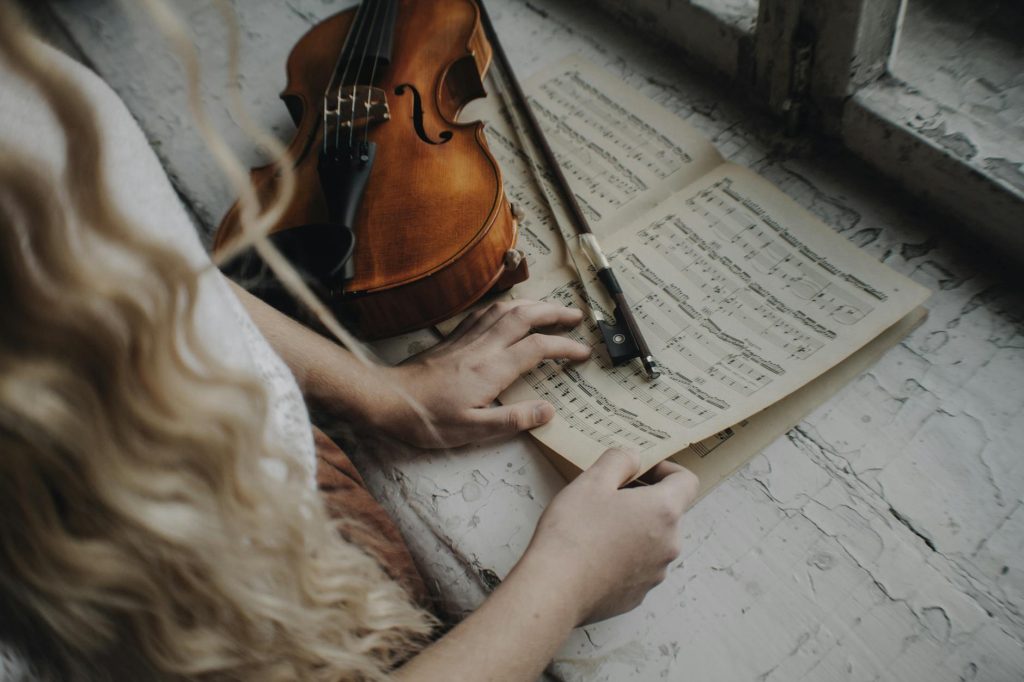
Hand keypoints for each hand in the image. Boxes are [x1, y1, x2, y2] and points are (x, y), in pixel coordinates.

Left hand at [377, 300, 590, 447]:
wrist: (387, 399)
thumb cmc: (427, 419)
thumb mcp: (473, 430)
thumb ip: (512, 419)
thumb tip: (548, 411)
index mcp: (492, 369)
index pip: (538, 348)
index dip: (564, 347)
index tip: (582, 354)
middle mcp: (482, 347)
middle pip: (525, 317)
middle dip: (554, 313)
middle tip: (576, 317)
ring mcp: (466, 339)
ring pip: (505, 309)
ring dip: (532, 305)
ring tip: (550, 309)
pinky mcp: (452, 339)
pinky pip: (484, 313)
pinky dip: (505, 307)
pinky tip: (508, 310)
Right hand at [518, 448, 698, 624]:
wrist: (555, 588)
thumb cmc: (574, 532)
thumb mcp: (592, 480)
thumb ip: (619, 460)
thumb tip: (633, 459)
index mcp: (663, 511)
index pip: (687, 481)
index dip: (666, 470)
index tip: (641, 471)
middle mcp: (669, 544)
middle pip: (667, 512)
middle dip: (643, 501)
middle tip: (608, 498)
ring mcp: (656, 573)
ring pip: (652, 541)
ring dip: (633, 530)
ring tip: (596, 529)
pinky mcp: (638, 595)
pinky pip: (638, 567)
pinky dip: (623, 557)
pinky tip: (593, 556)